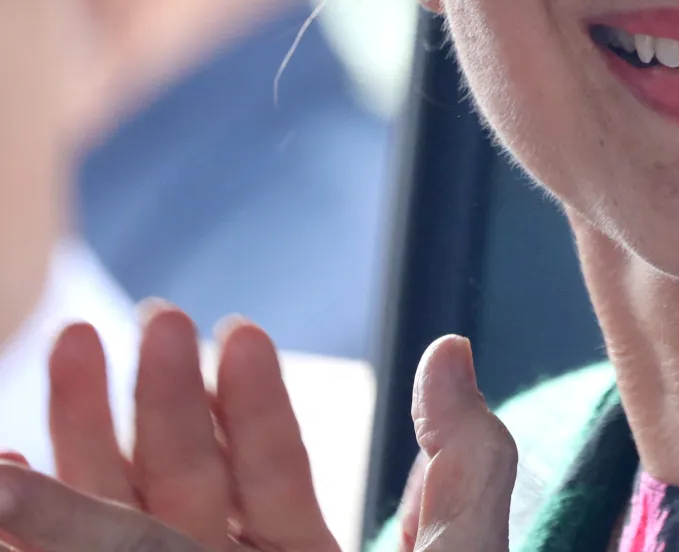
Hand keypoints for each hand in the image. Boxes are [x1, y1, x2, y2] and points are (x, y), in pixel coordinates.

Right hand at [0, 312, 514, 551]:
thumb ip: (462, 460)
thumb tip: (449, 347)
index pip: (267, 472)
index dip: (247, 401)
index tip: (235, 328)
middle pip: (180, 487)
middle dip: (154, 405)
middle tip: (144, 317)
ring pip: (124, 527)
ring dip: (87, 449)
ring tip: (69, 351)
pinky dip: (43, 535)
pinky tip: (2, 482)